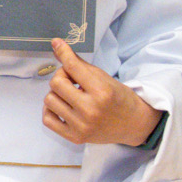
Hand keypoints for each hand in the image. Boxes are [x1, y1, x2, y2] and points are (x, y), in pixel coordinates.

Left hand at [44, 38, 158, 146]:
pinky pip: (47, 120)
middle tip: (71, 79)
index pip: (73, 67)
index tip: (57, 43)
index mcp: (102, 92)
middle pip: (56, 83)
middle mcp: (91, 110)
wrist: (134, 124)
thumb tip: (57, 46)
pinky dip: (51, 110)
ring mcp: (82, 126)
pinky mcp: (75, 137)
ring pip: (49, 100)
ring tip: (69, 95)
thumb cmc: (120, 99)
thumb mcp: (105, 78)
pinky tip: (62, 107)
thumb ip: (81, 65)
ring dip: (56, 94)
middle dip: (61, 76)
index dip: (63, 52)